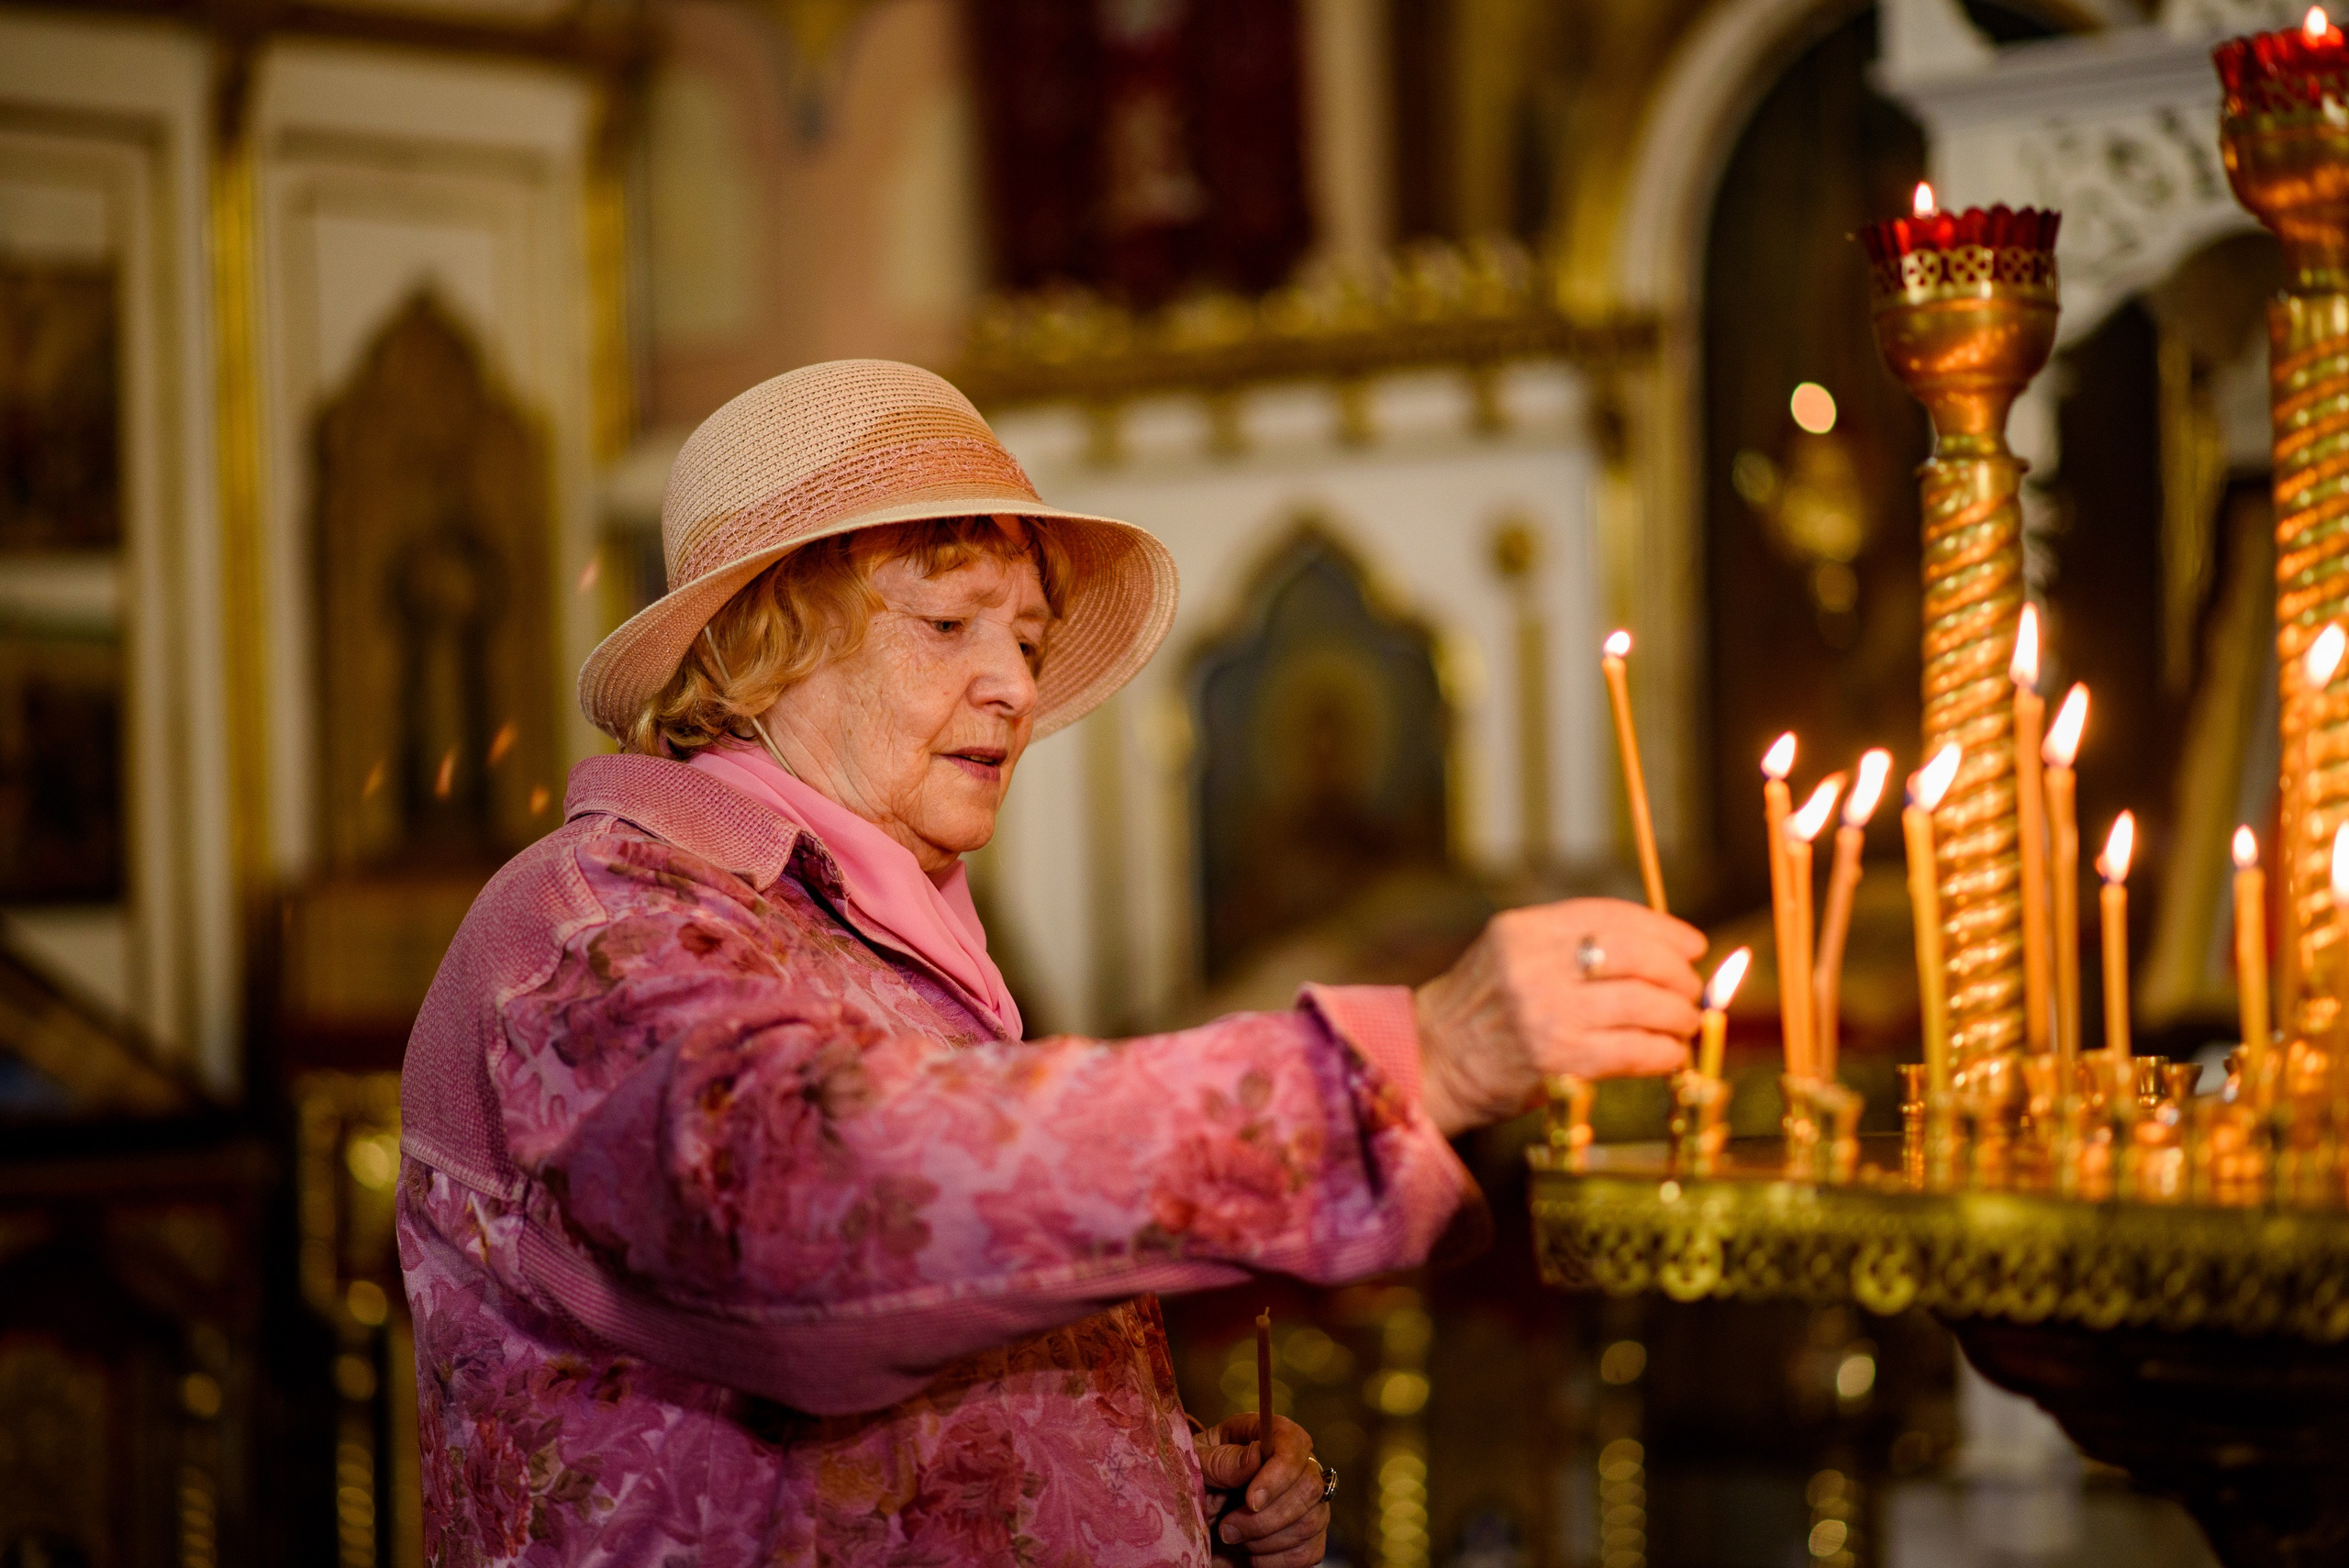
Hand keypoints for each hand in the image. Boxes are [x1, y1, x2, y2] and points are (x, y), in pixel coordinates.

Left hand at [1197, 1412, 1329, 1566]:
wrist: (1191, 1515)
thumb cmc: (1193, 1479)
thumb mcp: (1195, 1464)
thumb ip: (1221, 1461)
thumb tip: (1256, 1456)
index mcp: (1266, 1434)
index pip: (1294, 1443)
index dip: (1279, 1473)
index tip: (1250, 1501)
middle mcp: (1295, 1464)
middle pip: (1310, 1487)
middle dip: (1267, 1518)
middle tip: (1227, 1529)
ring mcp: (1306, 1501)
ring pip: (1311, 1523)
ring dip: (1266, 1541)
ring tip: (1232, 1539)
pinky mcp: (1307, 1535)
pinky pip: (1309, 1552)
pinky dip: (1275, 1561)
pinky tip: (1249, 1555)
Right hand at [1415, 898, 1706, 1134]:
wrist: (1434, 1059)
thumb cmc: (1482, 1007)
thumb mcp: (1511, 951)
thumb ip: (1571, 941)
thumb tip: (1661, 949)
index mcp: (1524, 929)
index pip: (1612, 915)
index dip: (1664, 928)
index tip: (1692, 944)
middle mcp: (1534, 965)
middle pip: (1636, 957)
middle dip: (1678, 974)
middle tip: (1691, 990)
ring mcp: (1546, 1013)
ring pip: (1642, 1005)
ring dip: (1678, 1015)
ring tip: (1684, 1023)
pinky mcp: (1558, 1061)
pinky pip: (1633, 1051)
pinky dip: (1663, 1052)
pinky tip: (1669, 1053)